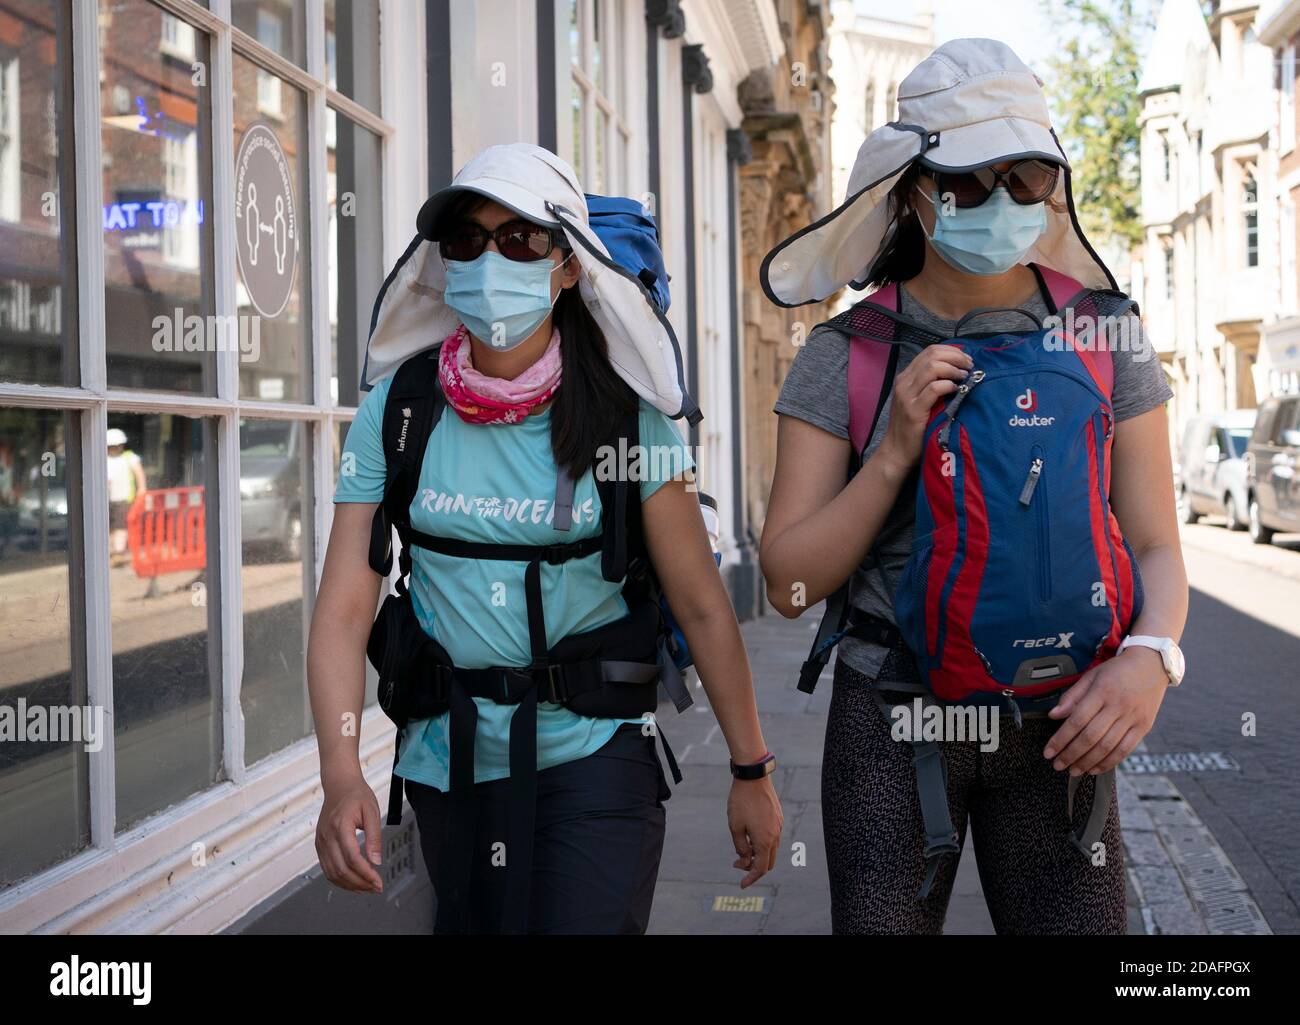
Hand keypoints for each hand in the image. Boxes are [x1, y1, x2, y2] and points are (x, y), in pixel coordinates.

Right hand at [316, 772, 384, 892]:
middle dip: (359, 883)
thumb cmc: (357, 795)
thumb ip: (375, 836)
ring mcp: (321, 841)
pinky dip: (339, 879)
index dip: (365, 874)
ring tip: (366, 888)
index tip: (378, 882)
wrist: (339, 785)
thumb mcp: (372, 811)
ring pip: (332, 873)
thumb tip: (376, 861)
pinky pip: (327, 868)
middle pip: (341, 869)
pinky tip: (353, 881)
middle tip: (376, 888)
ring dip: (349, 885)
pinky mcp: (319, 844)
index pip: (352, 858)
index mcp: (340, 826)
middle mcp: (327, 836)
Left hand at [726, 776, 782, 887]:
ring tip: (741, 848)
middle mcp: (775, 836)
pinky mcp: (778, 817)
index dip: (751, 878)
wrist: (753, 777)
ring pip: (771, 849)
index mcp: (765, 841)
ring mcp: (778, 826)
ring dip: (757, 854)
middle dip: (754, 867)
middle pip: (768, 862)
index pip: (761, 868)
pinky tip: (749, 835)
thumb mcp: (735, 827)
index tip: (742, 884)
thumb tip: (745, 859)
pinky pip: (772, 837)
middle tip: (737, 863)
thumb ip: (740, 847)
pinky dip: (762, 843)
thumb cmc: (741, 802)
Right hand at [878, 344, 973, 468]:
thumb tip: (958, 370)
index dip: (952, 351)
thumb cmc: (913, 426)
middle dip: (956, 357)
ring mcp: (906, 395)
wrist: (897, 451)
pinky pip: (934, 389)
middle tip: (969, 367)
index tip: (966, 360)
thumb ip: (931, 383)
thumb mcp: (919, 399)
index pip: (929, 351)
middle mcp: (904, 382)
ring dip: (953, 369)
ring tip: (964, 378)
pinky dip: (948, 386)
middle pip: (932, 355)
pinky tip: (956, 391)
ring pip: (932, 368)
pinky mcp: (913, 410)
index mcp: (906, 376)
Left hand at [1044, 647, 1168, 775]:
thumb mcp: (1091, 675)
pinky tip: (1094, 769)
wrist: (1152, 664)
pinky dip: (1109, 762)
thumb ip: (1072, 696)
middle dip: (1071, 754)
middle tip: (1057, 765)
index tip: (1048, 752)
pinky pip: (1125, 750)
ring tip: (1073, 771)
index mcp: (1102, 691)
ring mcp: (1133, 718)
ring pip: (1107, 747)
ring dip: (1088, 762)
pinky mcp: (1144, 727)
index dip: (1060, 739)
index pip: (1076, 720)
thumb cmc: (1116, 670)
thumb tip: (1053, 716)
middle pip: (1091, 737)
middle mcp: (1118, 706)